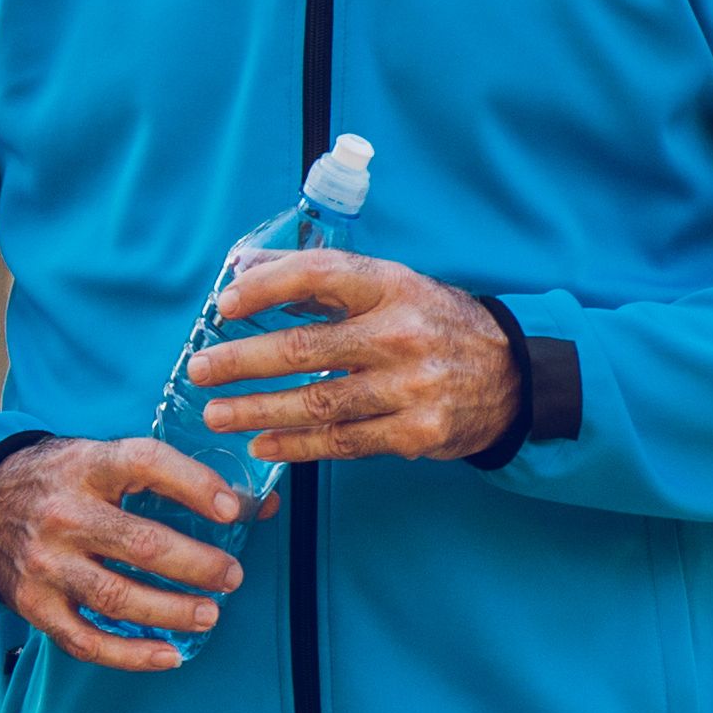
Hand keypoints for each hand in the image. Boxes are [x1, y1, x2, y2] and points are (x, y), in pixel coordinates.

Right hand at [0, 435, 250, 672]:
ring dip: (173, 612)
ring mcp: (45, 564)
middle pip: (141, 545)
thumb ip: (172, 477)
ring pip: (118, 598)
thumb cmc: (61, 480)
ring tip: (210, 615)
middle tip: (231, 577)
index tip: (233, 510)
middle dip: (198, 565)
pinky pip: (86, 640)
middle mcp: (62, 514)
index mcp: (84, 465)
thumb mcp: (102, 458)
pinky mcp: (33, 604)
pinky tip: (169, 655)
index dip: (194, 485)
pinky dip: (131, 654)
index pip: (146, 464)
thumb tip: (257, 506)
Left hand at [177, 248, 511, 465]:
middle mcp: (401, 333)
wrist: (511, 376)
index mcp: (392, 285)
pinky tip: (262, 443)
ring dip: (257, 411)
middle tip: (200, 370)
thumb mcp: (389, 285)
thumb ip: (317, 277)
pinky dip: (295, 445)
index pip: (318, 275)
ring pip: (316, 403)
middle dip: (241, 361)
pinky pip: (341, 442)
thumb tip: (242, 266)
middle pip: (304, 349)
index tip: (224, 305)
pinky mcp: (416, 433)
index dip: (266, 287)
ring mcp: (410, 387)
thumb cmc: (432, 323)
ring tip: (217, 414)